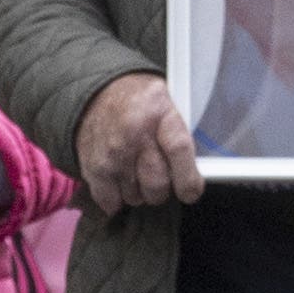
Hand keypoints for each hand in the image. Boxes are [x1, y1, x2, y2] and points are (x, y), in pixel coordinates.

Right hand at [75, 73, 203, 214]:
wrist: (99, 91)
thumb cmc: (141, 103)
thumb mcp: (168, 105)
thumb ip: (182, 136)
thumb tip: (199, 174)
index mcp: (160, 114)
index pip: (179, 150)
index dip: (188, 179)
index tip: (191, 192)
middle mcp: (134, 134)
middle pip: (156, 183)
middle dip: (162, 189)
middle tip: (158, 177)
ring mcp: (111, 153)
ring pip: (135, 197)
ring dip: (139, 193)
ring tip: (137, 174)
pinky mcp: (93, 167)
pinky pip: (110, 201)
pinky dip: (117, 199)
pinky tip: (120, 183)